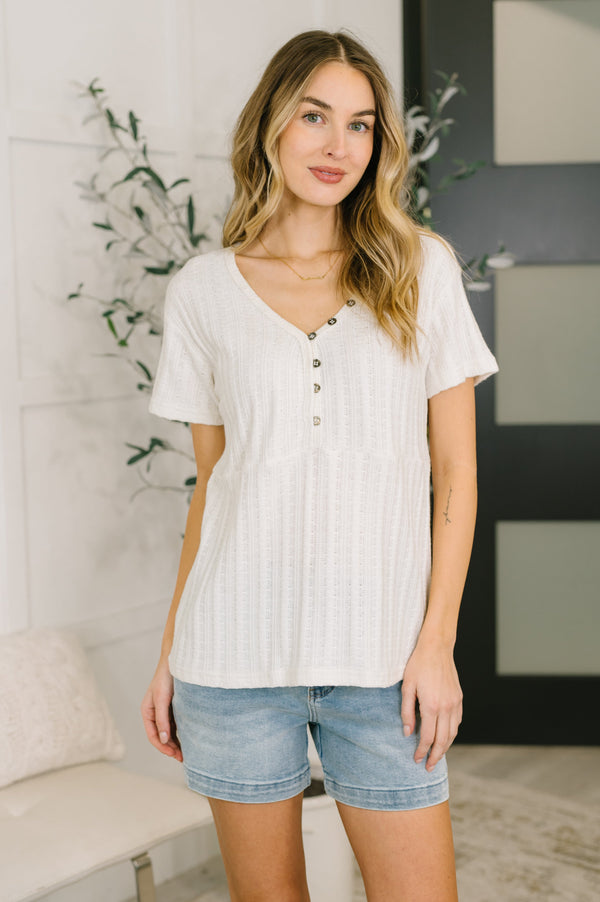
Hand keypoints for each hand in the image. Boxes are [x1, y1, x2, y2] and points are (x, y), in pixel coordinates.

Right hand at [141, 658, 182, 761]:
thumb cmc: (166, 677)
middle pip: (162, 736)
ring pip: (170, 731)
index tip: (174, 755)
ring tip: (188, 752)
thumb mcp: (162, 699)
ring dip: (177, 742)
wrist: (178, 660)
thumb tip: (163, 740)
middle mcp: (155, 713)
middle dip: (171, 748)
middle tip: (184, 758)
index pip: (153, 735)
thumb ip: (162, 719)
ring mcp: (165, 710)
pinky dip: (181, 732)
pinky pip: (176, 724)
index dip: (163, 748)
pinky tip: (190, 738)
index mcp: (148, 711)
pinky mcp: (174, 707)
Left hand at [400, 640, 462, 771]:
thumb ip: (406, 711)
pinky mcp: (459, 698)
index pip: (427, 737)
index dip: (422, 751)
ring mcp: (455, 703)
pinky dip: (452, 733)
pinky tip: (445, 737)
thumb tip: (407, 732)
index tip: (416, 760)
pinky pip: (457, 722)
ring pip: (453, 733)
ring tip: (437, 756)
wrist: (436, 647)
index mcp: (431, 706)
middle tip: (429, 768)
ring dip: (445, 747)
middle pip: (443, 740)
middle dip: (436, 756)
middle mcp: (446, 707)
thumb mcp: (406, 687)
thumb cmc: (418, 664)